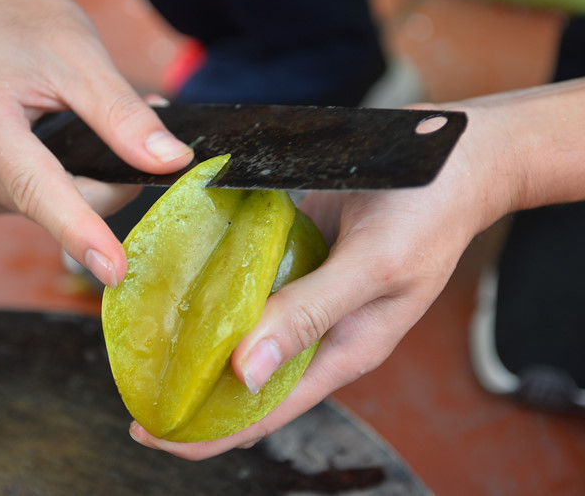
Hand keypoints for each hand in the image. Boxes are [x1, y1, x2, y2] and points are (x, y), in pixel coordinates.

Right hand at [0, 0, 193, 285]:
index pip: (41, 192)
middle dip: (110, 177)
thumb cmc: (23, 22)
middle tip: (138, 131)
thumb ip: (125, 116)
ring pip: (53, 207)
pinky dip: (66, 179)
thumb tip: (170, 162)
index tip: (115, 272)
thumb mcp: (83, 56)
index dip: (83, 233)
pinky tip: (65, 142)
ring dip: (90, 176)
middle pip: (61, 202)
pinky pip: (38, 201)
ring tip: (91, 122)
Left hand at [128, 104, 518, 457]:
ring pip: (242, 321)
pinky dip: (215, 275)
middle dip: (191, 382)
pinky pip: (248, 271)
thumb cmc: (429, 214)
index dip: (207, 430)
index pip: (266, 409)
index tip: (145, 431)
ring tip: (141, 328)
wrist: (454, 154)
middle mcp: (318, 326)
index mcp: (343, 349)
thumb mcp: (374, 269)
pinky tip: (179, 267)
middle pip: (245, 372)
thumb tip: (242, 373)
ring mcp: (305, 286)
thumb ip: (311, 316)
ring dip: (197, 328)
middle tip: (130, 375)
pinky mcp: (298, 248)